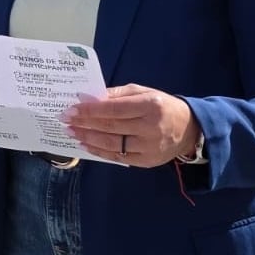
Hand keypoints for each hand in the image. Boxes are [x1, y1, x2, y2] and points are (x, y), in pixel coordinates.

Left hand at [61, 85, 200, 167]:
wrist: (189, 130)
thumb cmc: (162, 106)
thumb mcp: (143, 93)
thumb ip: (117, 94)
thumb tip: (89, 98)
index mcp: (150, 106)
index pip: (114, 109)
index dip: (90, 110)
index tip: (71, 110)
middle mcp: (151, 128)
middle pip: (110, 127)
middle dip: (84, 123)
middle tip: (64, 120)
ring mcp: (149, 147)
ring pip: (112, 144)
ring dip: (88, 138)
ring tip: (71, 132)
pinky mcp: (147, 161)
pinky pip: (117, 157)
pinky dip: (99, 151)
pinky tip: (86, 144)